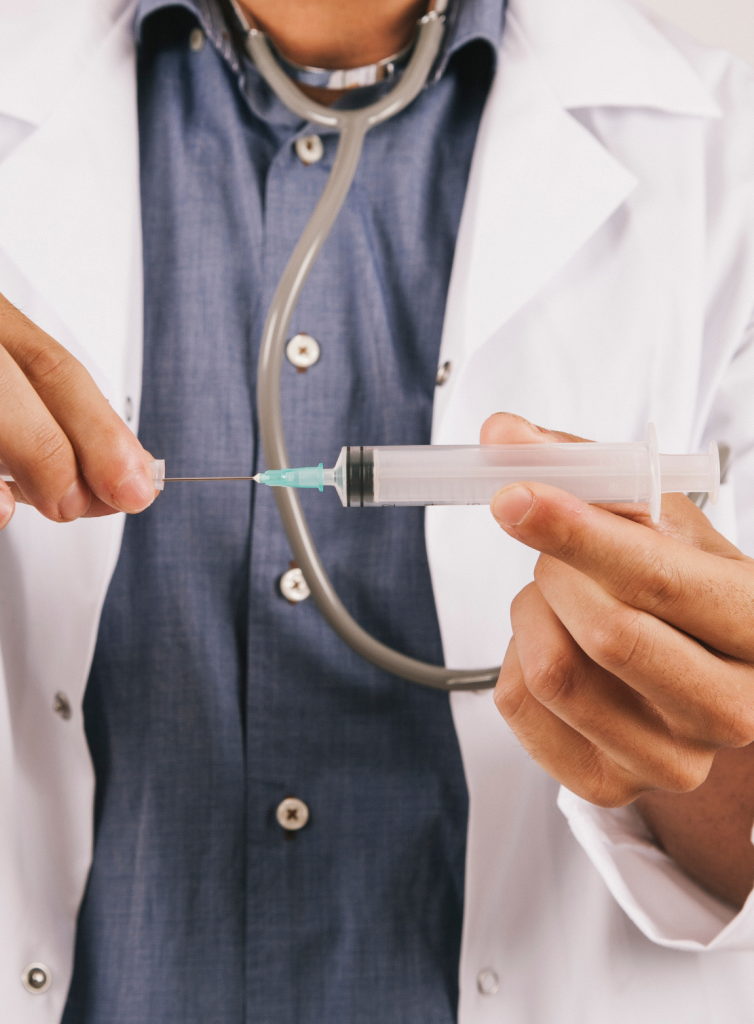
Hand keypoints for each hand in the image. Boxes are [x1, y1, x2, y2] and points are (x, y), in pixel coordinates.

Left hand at [485, 413, 753, 808]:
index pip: (659, 582)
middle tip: (556, 549)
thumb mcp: (663, 523)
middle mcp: (733, 709)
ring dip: (531, 613)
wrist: (703, 673)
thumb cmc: (684, 589)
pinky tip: (552, 644)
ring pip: (553, 673)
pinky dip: (514, 657)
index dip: (578, 533)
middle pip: (607, 634)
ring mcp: (674, 761)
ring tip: (558, 598)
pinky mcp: (609, 785)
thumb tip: (500, 435)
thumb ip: (588, 468)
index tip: (515, 495)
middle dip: (558, 573)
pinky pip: (518, 705)